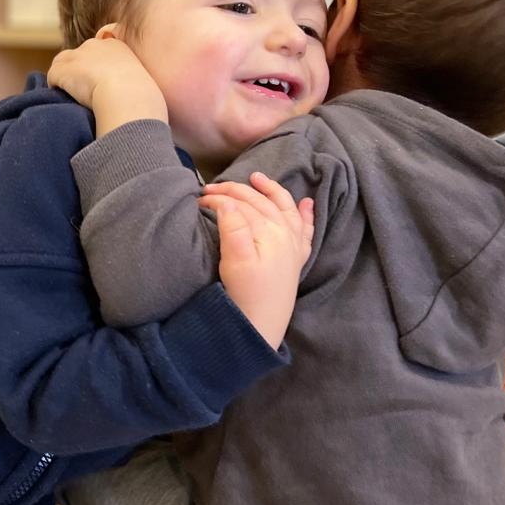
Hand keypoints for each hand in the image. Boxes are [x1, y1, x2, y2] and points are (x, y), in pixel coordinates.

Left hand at [47, 31, 167, 136]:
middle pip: (78, 56)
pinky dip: (58, 91)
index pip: (98, 52)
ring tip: (76, 100)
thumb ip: (134, 82)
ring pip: (62, 66)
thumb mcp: (144, 84)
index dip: (96, 70)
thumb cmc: (142, 99)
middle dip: (80, 73)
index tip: (102, 85)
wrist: (128, 97)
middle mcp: (96, 45)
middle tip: (88, 94)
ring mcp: (78, 55)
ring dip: (66, 82)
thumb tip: (133, 95)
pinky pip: (53, 80)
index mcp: (118, 47)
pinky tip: (69, 102)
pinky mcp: (63, 69)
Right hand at [200, 172, 313, 348]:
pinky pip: (306, 229)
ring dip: (271, 191)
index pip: (242, 205)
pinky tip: (307, 203)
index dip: (219, 198)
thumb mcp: (235, 258)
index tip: (198, 198)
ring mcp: (294, 245)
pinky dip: (306, 214)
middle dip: (236, 192)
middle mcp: (286, 233)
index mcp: (271, 231)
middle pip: (261, 203)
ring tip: (257, 178)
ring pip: (284, 208)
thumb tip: (228, 201)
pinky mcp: (297, 259)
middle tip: (210, 188)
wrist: (261, 327)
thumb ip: (233, 225)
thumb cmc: (246, 293)